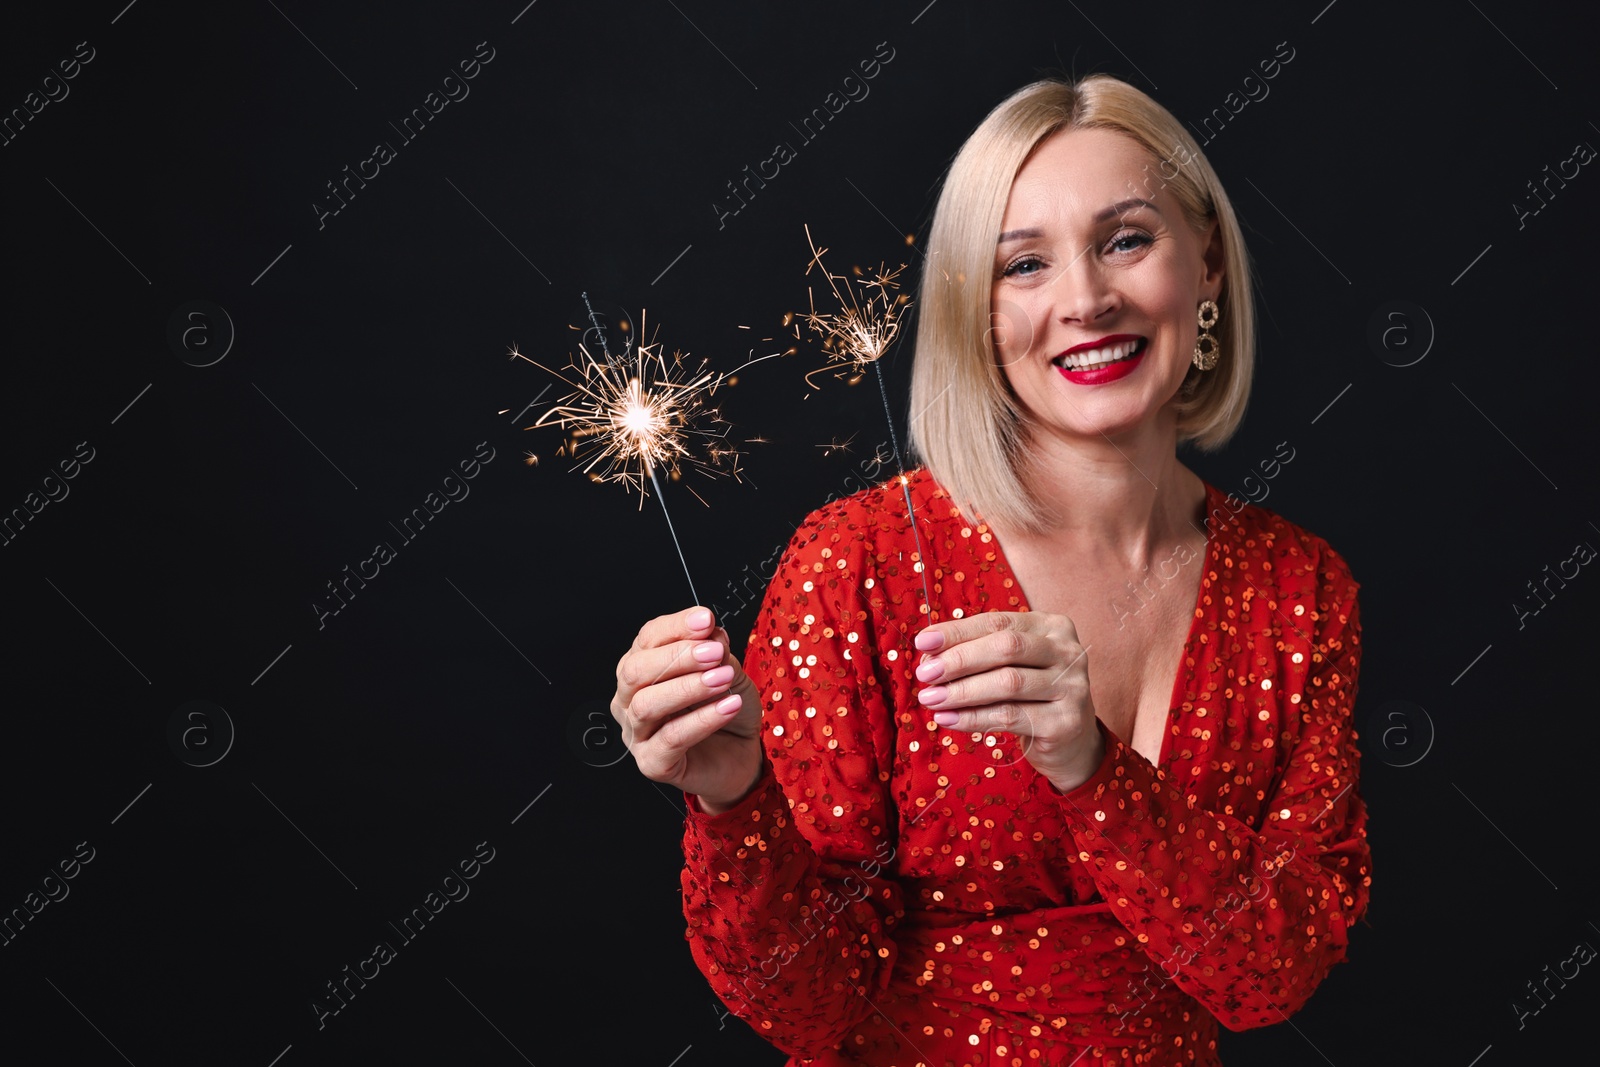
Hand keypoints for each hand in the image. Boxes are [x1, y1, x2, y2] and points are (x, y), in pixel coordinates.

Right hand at [612, 606, 764, 813]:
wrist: (742, 755)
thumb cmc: (727, 709)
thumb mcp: (729, 670)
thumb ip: (716, 650)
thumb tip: (710, 631)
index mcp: (643, 668)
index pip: (648, 639)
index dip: (676, 626)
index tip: (706, 620)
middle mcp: (630, 699)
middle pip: (636, 670)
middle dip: (678, 656)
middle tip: (715, 652)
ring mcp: (636, 733)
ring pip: (647, 704)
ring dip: (689, 687)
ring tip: (724, 678)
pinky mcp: (651, 763)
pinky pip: (671, 738)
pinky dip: (702, 719)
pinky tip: (728, 706)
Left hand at [913, 611, 1104, 791]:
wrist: (1070, 741)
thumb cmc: (1030, 695)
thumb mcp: (1010, 665)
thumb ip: (977, 652)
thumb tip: (928, 654)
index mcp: (1052, 626)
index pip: (998, 622)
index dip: (958, 631)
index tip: (922, 643)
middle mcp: (1068, 651)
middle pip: (1006, 648)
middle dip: (959, 660)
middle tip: (925, 674)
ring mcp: (1072, 687)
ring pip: (1007, 683)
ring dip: (961, 691)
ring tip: (930, 699)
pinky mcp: (1066, 722)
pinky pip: (1009, 716)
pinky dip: (973, 718)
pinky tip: (947, 719)